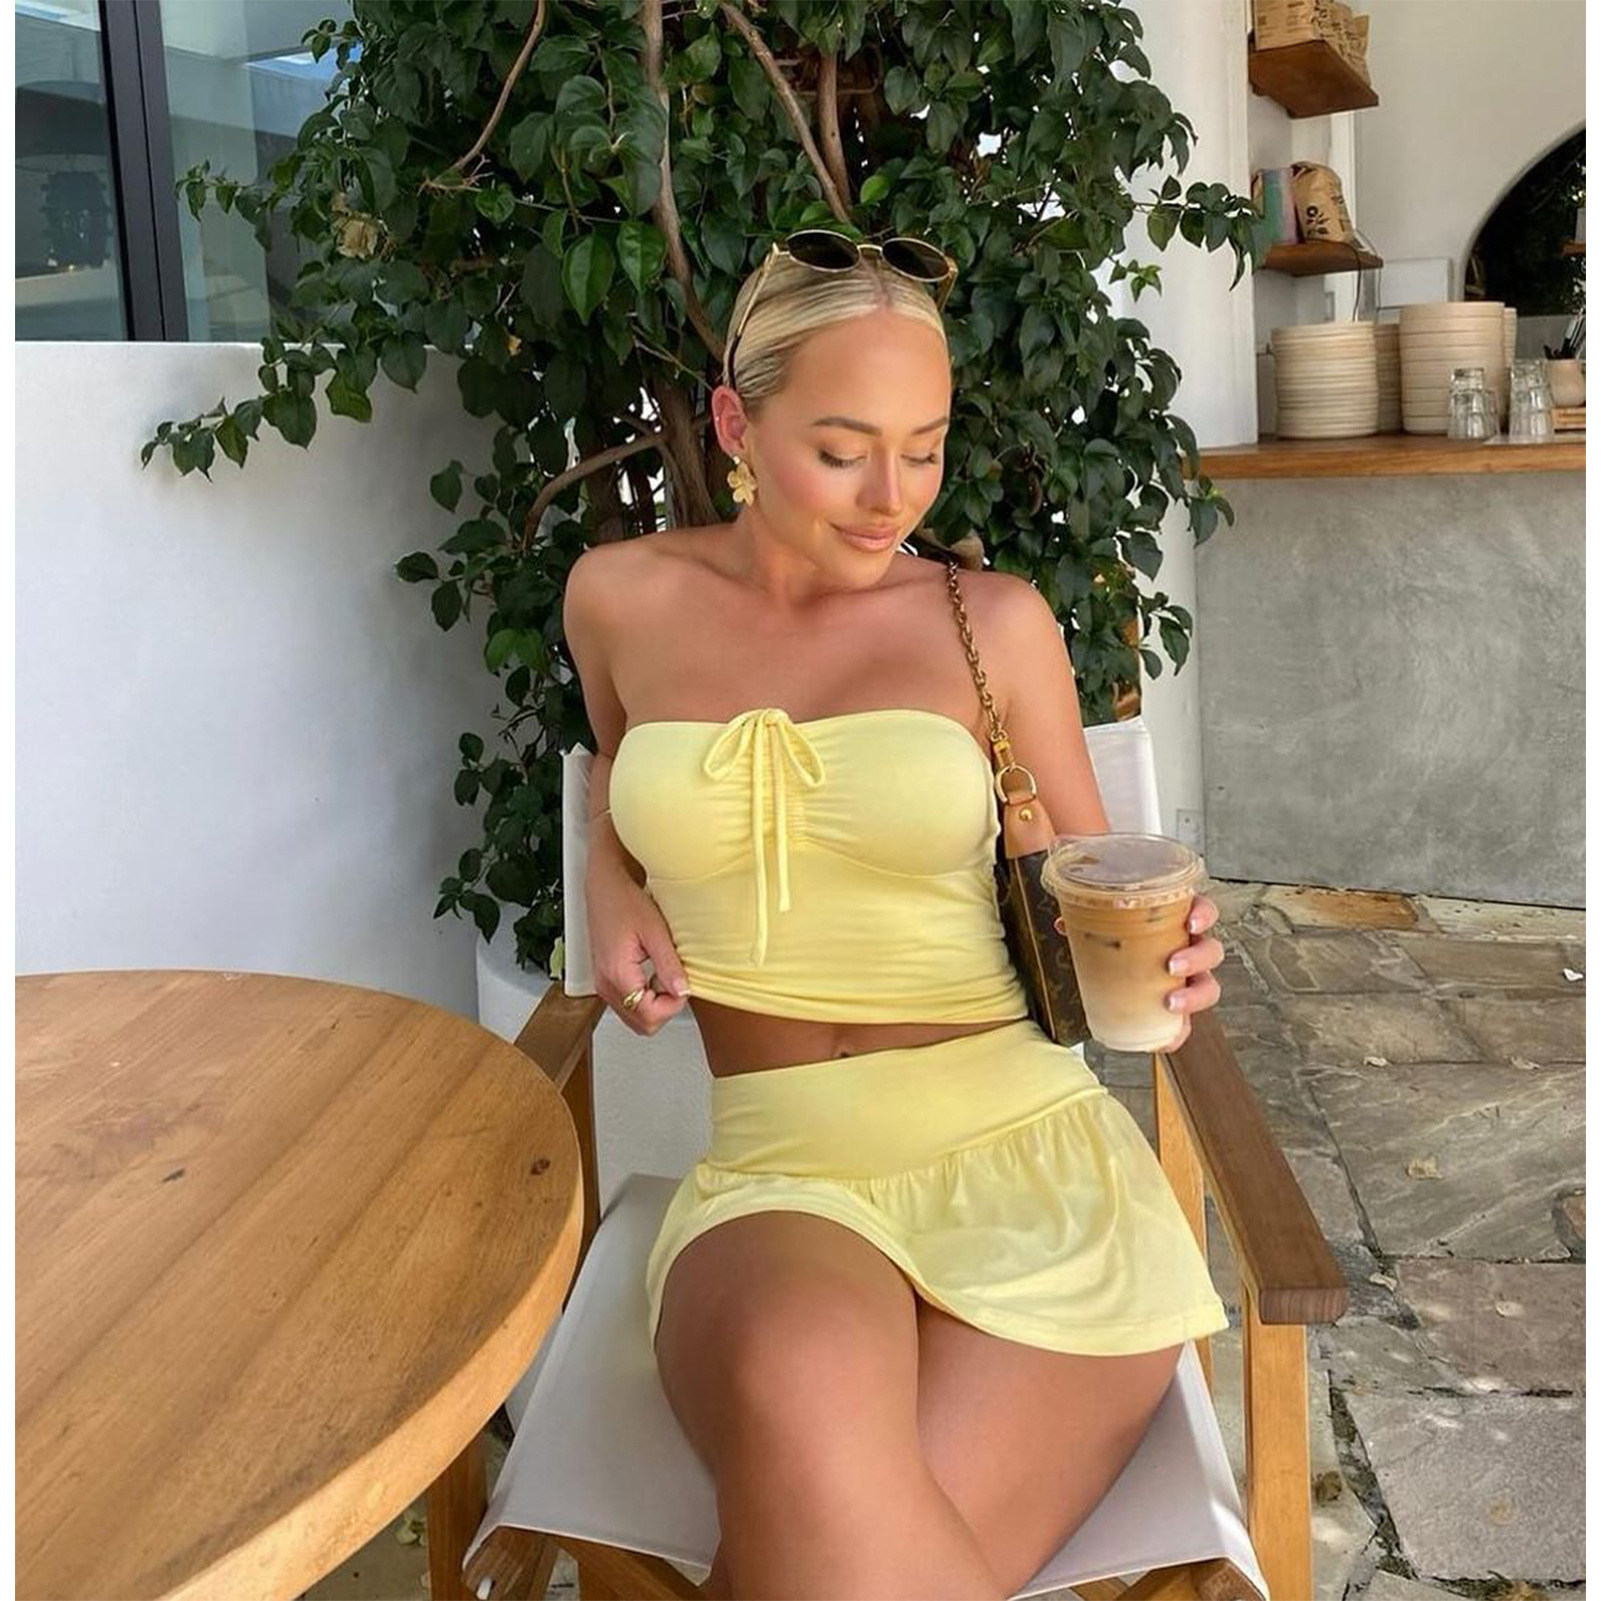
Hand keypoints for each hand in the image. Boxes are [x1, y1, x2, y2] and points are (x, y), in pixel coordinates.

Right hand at [587, 865, 692, 1035]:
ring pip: (635, 1017)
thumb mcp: (655, 931)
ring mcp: (603, 984)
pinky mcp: (605, 979)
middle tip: (674, 981)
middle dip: (664, 1009)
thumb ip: (669, 966)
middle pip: (641, 1024)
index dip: (673, 1006)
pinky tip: (652, 974)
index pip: (649, 1016)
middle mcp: (606, 985)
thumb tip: (683, 991)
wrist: (604, 887)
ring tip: (663, 974)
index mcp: (618, 975)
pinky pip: (628, 1003)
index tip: (682, 984)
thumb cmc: (625, 901)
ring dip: (655, 1004)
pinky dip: (644, 997)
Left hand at [1051, 892, 1225, 1051]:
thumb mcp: (1106, 927)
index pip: (1203, 910)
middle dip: (1197, 958)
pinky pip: (1186, 1025)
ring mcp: (1188, 980)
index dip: (1203, 915)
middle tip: (1171, 965)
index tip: (1190, 924)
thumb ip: (1089, 922)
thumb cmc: (1120, 940)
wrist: (1111, 971)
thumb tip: (1064, 924)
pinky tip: (1163, 1041)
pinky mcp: (1178, 1008)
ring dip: (1194, 996)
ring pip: (1209, 986)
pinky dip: (1178, 1033)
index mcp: (1176, 922)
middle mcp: (1189, 949)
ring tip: (1170, 1002)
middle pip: (1212, 950)